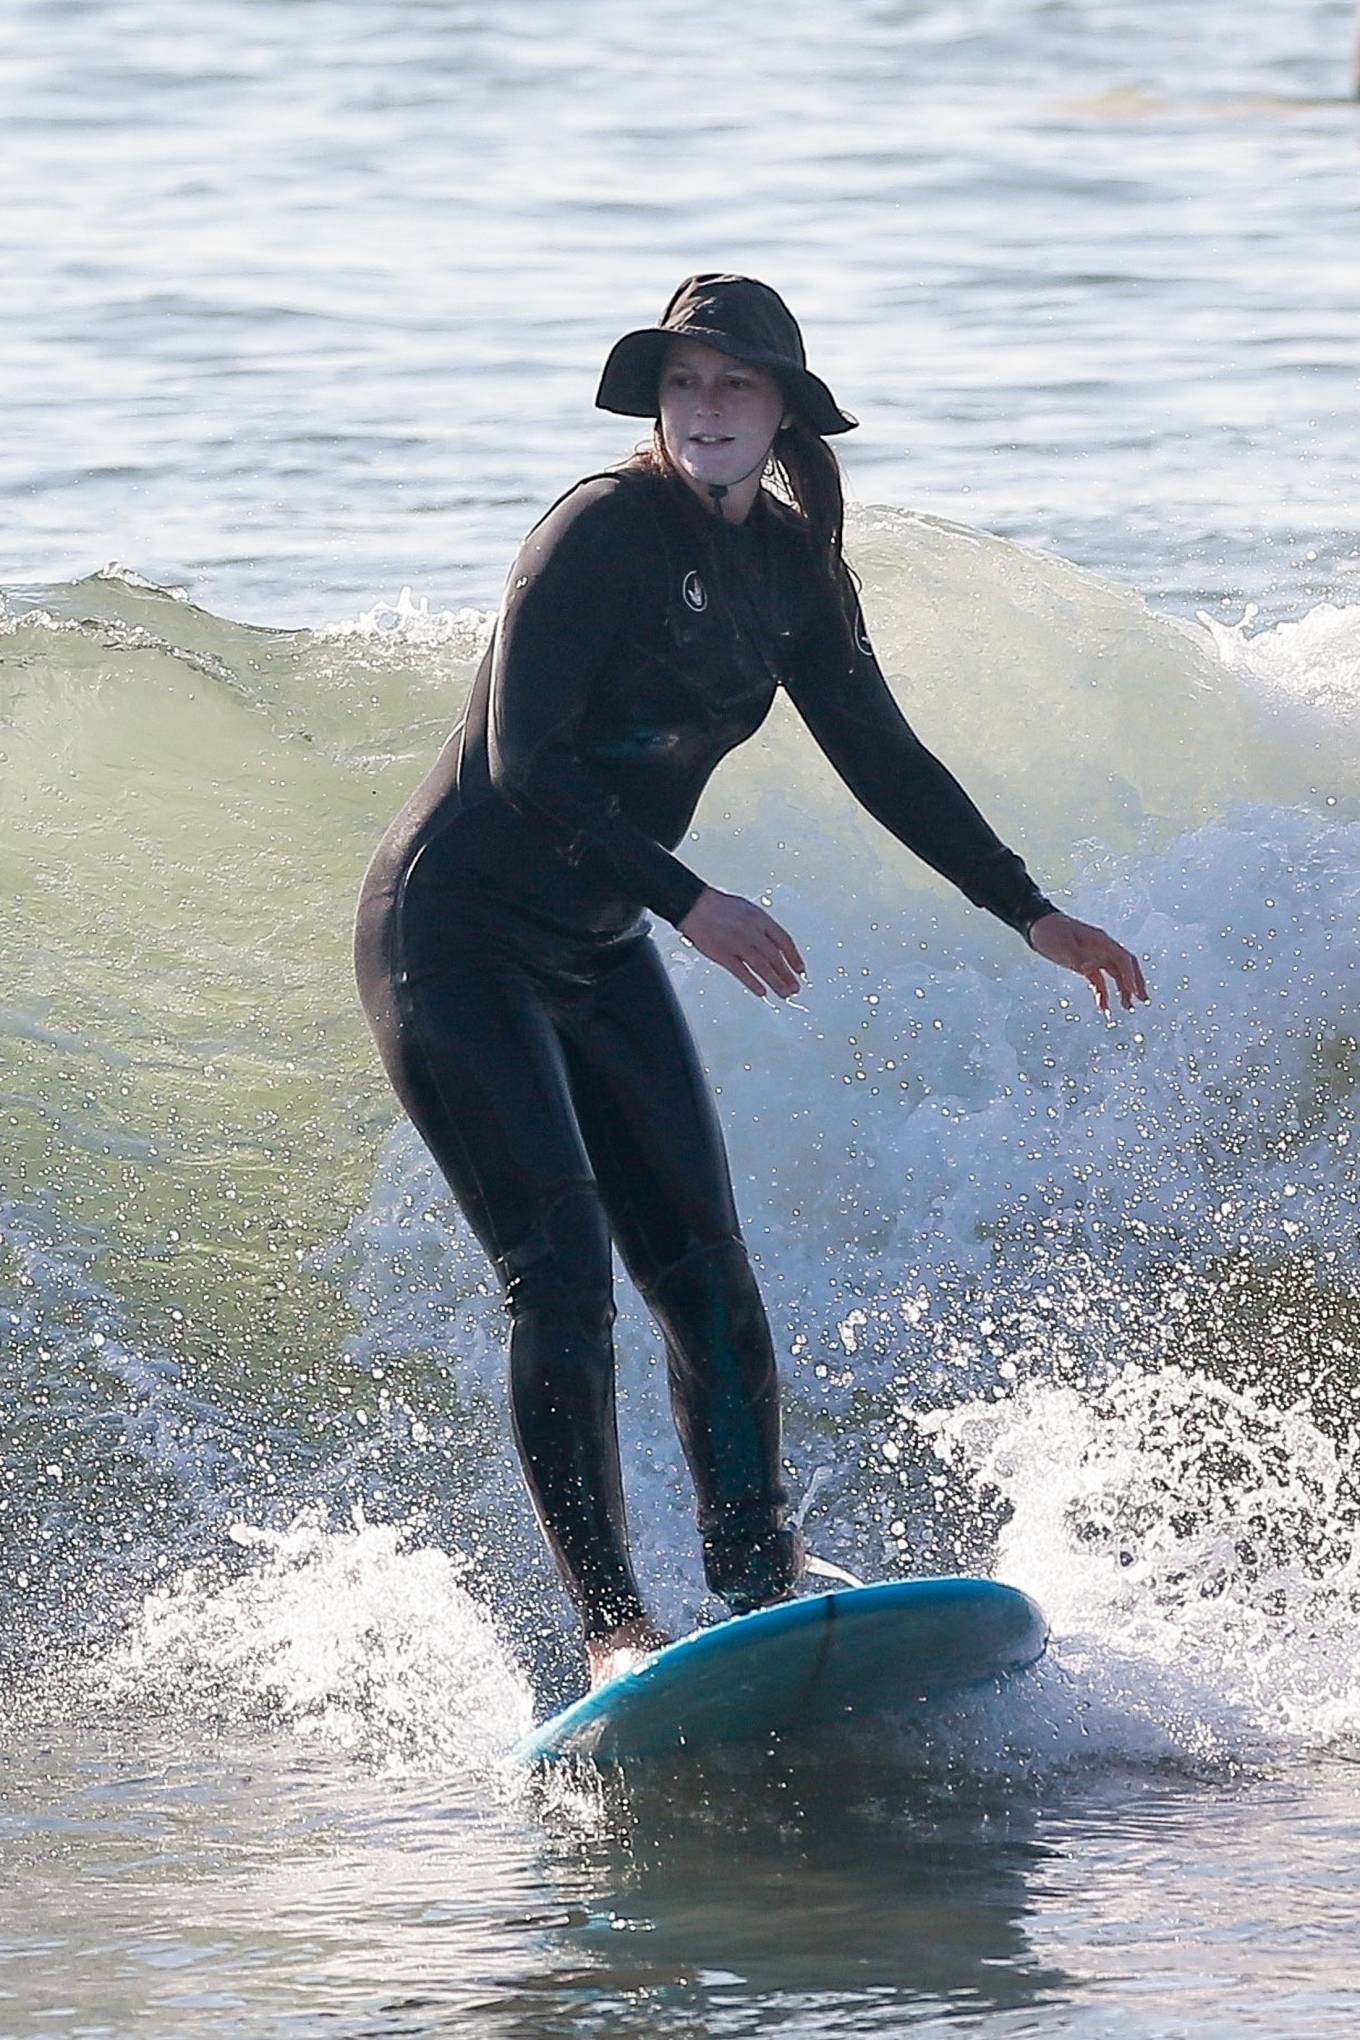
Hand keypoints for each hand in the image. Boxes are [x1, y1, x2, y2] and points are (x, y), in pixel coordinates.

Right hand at [678, 886, 805, 998]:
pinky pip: (742, 972)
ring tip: (784, 993)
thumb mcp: (749, 910)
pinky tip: (761, 991)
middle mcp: (752, 933)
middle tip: (795, 987)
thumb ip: (763, 927)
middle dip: (787, 975)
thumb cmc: (720, 906)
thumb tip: (777, 944)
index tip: (800, 969)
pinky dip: (753, 983)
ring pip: (762, 967)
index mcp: (760, 920)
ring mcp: (738, 945)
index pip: (784, 941)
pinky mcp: (724, 955)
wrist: (696, 906)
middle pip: (775, 958)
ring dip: (775, 982)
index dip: (794, 957)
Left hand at [1028, 910, 1148, 1013]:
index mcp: (1100, 941)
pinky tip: (1104, 1007)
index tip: (1134, 992)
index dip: (1130, 976)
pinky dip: (1103, 993)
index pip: (1123, 959)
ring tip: (1127, 1008)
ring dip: (1122, 990)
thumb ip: (1077, 958)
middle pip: (1126, 966)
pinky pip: (1099, 979)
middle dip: (1136, 983)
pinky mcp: (1084, 963)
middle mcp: (1102, 948)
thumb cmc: (1049, 933)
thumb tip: (1090, 967)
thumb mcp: (1062, 947)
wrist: (1036, 924)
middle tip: (1143, 1000)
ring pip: (1115, 974)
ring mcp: (1094, 955)